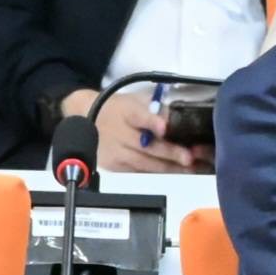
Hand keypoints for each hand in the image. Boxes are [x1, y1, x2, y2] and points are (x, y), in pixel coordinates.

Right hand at [63, 89, 200, 173]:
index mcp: (126, 112)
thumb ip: (158, 110)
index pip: (138, 117)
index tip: (164, 127)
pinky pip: (140, 171)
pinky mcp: (115, 165)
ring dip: (169, 167)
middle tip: (189, 157)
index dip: (152, 122)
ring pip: (144, 163)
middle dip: (168, 152)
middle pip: (145, 145)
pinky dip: (159, 173)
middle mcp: (119, 133)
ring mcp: (115, 152)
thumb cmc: (118, 109)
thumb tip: (182, 119)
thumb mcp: (136, 101)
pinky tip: (176, 172)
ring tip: (190, 168)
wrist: (85, 117)